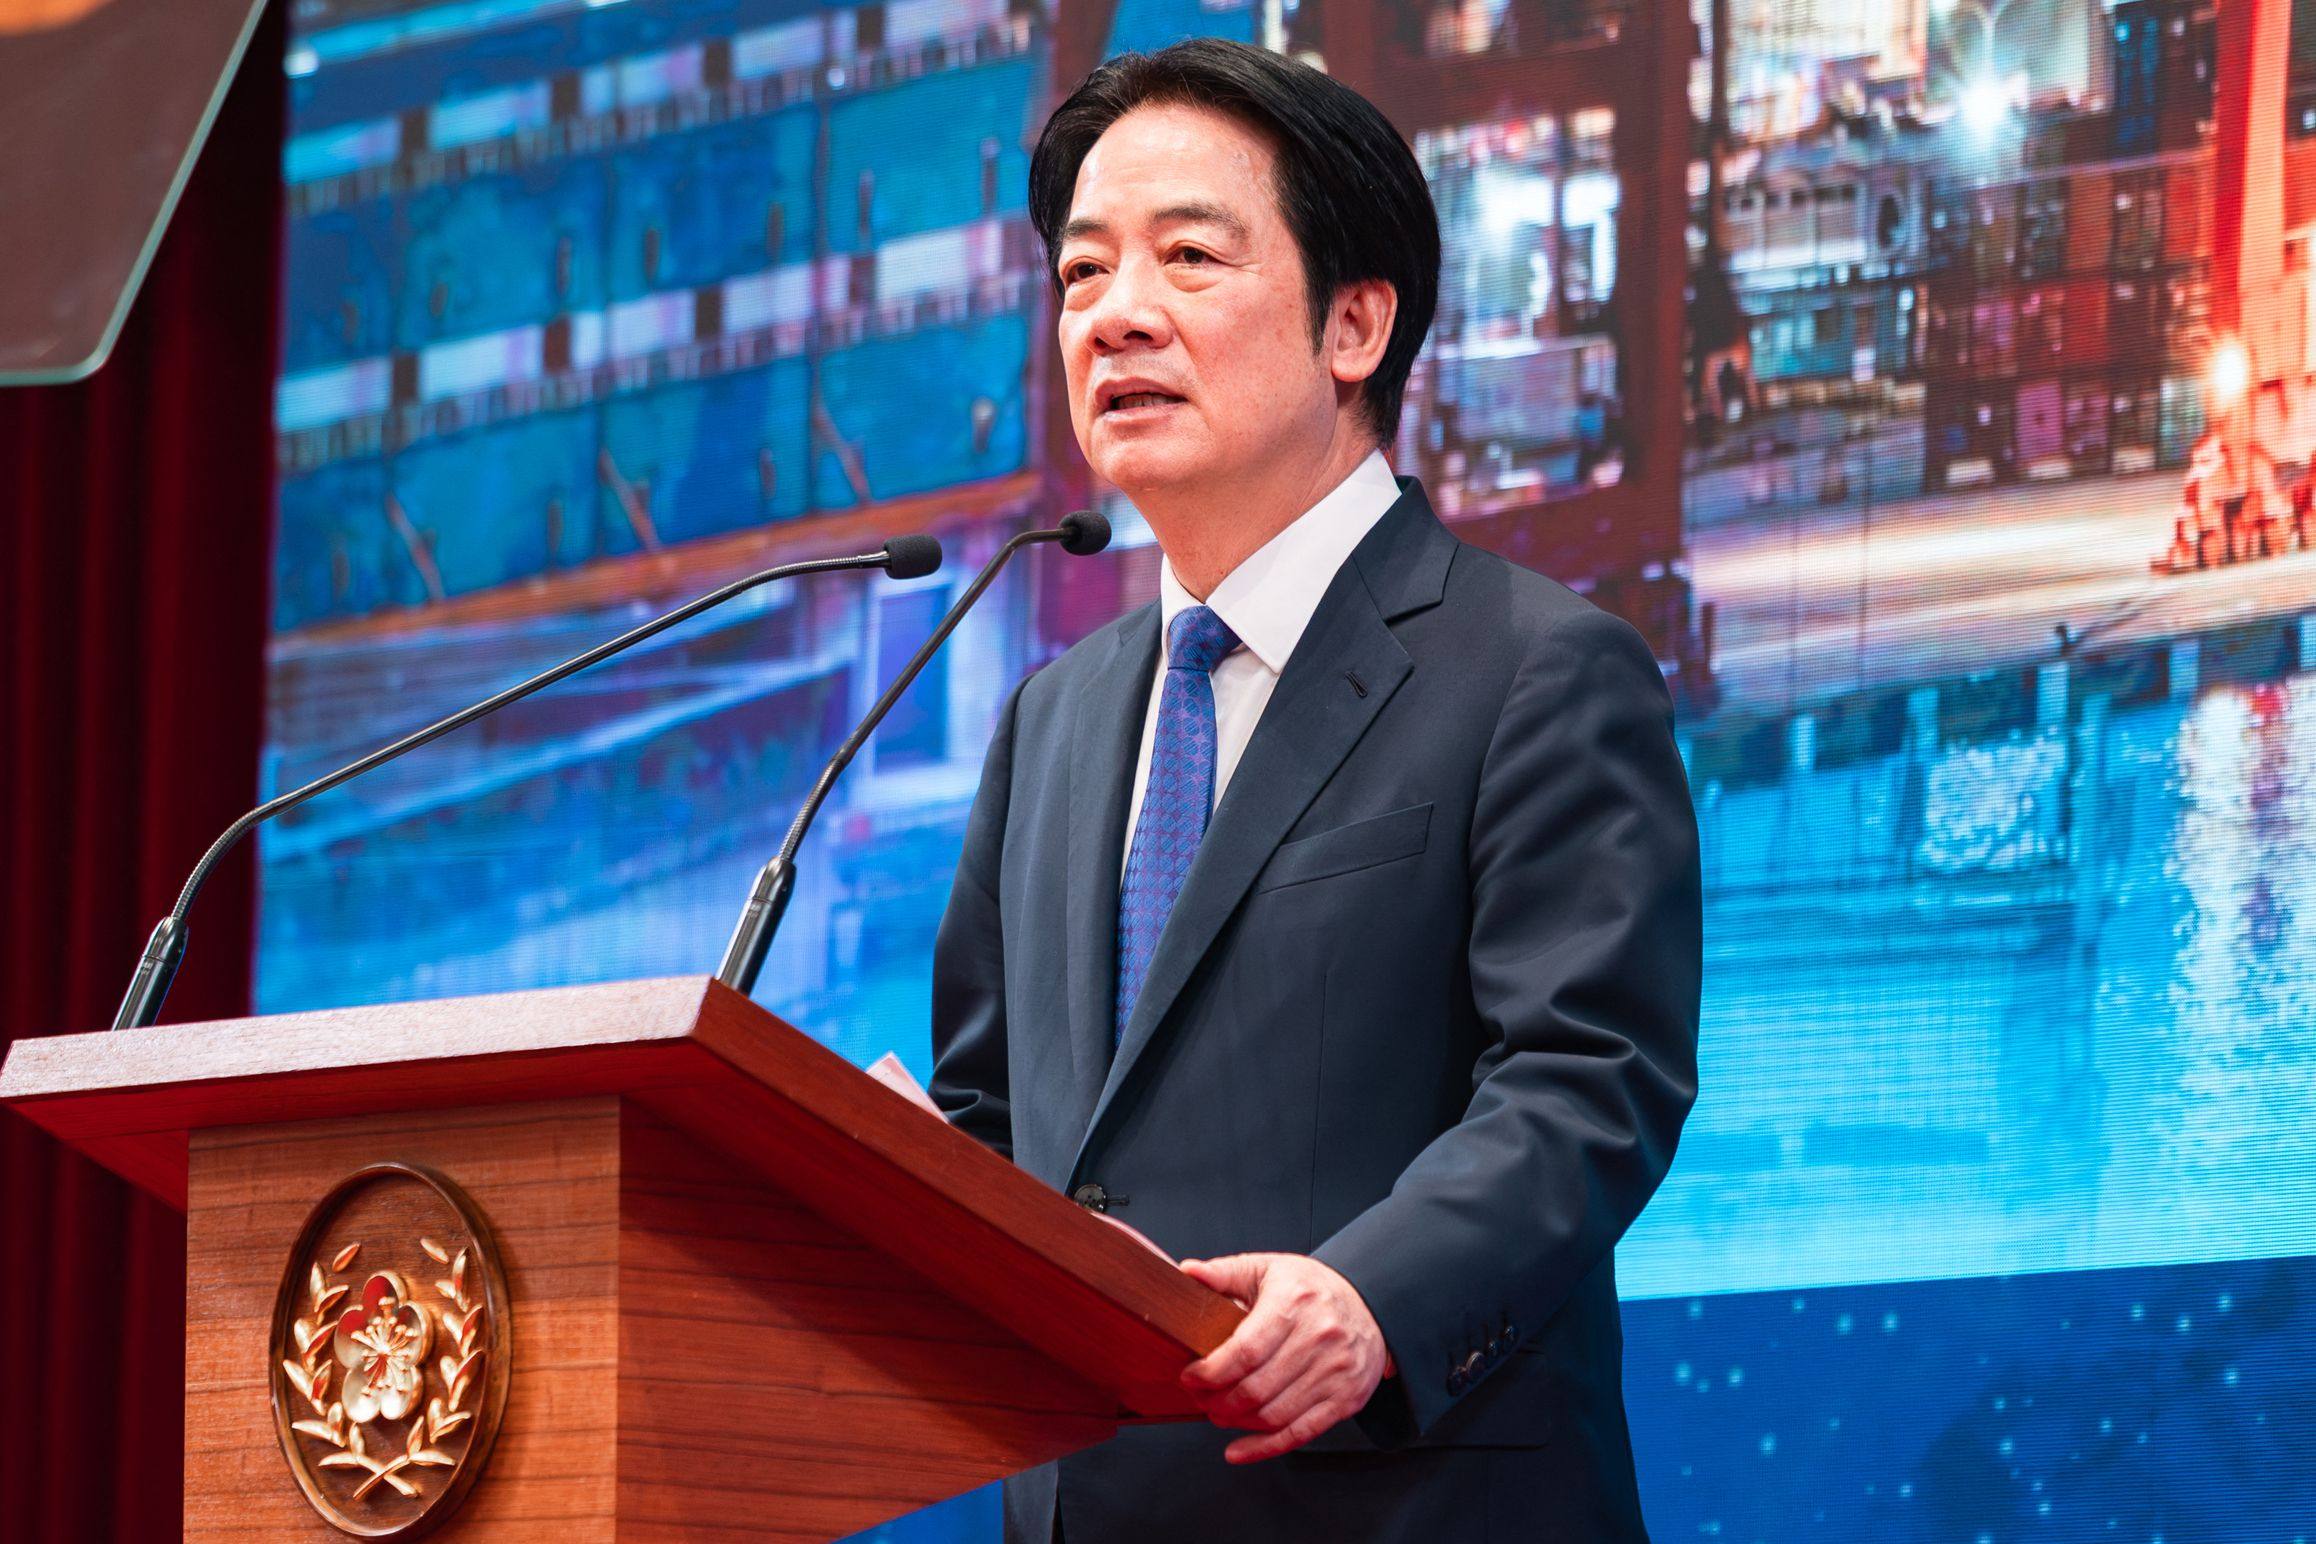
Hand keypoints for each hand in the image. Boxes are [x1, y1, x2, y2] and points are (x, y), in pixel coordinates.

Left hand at [1177, 1253, 1392, 1462]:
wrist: (1372, 1304)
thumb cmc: (1313, 1288)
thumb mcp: (1269, 1268)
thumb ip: (1225, 1272)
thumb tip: (1187, 1272)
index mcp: (1294, 1302)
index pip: (1246, 1351)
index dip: (1211, 1372)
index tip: (1191, 1376)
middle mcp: (1319, 1337)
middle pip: (1256, 1388)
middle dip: (1218, 1401)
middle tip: (1200, 1398)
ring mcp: (1335, 1372)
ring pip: (1274, 1415)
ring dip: (1236, 1422)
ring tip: (1218, 1413)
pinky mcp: (1346, 1399)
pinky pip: (1300, 1433)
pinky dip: (1264, 1448)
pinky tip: (1238, 1449)